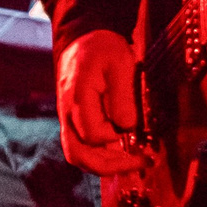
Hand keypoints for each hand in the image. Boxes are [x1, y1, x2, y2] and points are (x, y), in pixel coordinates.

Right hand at [56, 29, 145, 175]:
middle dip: (110, 165)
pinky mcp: (73, 122)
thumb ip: (122, 96)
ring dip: (105, 164)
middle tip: (139, 163)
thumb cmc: (103, 49)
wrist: (84, 40)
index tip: (134, 130)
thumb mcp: (121, 63)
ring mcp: (67, 120)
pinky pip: (81, 146)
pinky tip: (121, 153)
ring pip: (77, 155)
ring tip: (133, 162)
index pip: (93, 134)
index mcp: (78, 99)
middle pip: (78, 155)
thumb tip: (126, 126)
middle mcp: (67, 114)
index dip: (115, 137)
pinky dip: (99, 155)